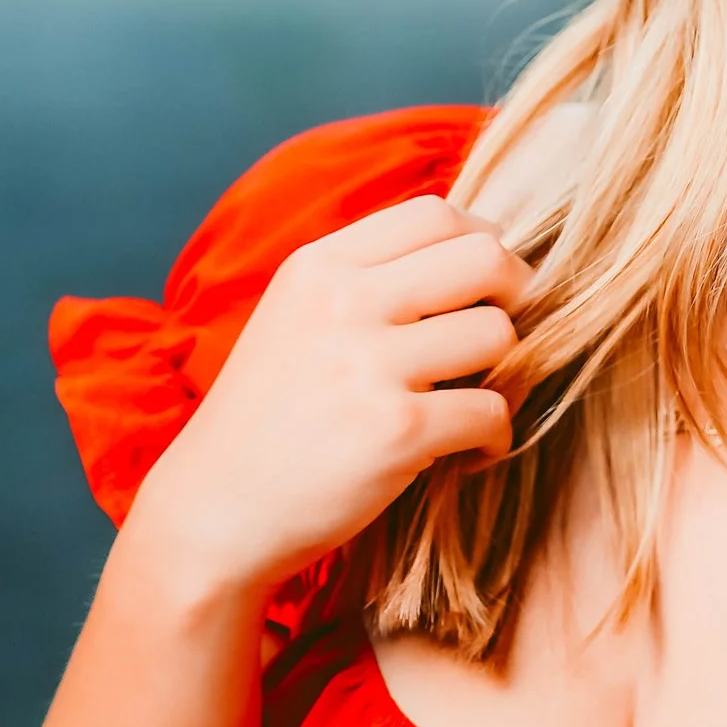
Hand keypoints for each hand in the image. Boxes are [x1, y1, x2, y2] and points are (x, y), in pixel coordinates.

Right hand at [127, 195, 529, 605]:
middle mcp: (343, 301)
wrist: (212, 513)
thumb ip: (364, 280)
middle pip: (485, 257)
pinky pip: (492, 411)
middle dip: (515, 295)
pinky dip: (496, 437)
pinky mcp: (396, 429)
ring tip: (475, 400)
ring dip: (507, 372)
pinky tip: (468, 453)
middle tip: (499, 337)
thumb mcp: (294, 318)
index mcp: (318, 266)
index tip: (484, 285)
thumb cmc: (266, 420)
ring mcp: (369, 364)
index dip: (480, 243)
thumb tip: (471, 251)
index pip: (435, 212)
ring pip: (499, 333)